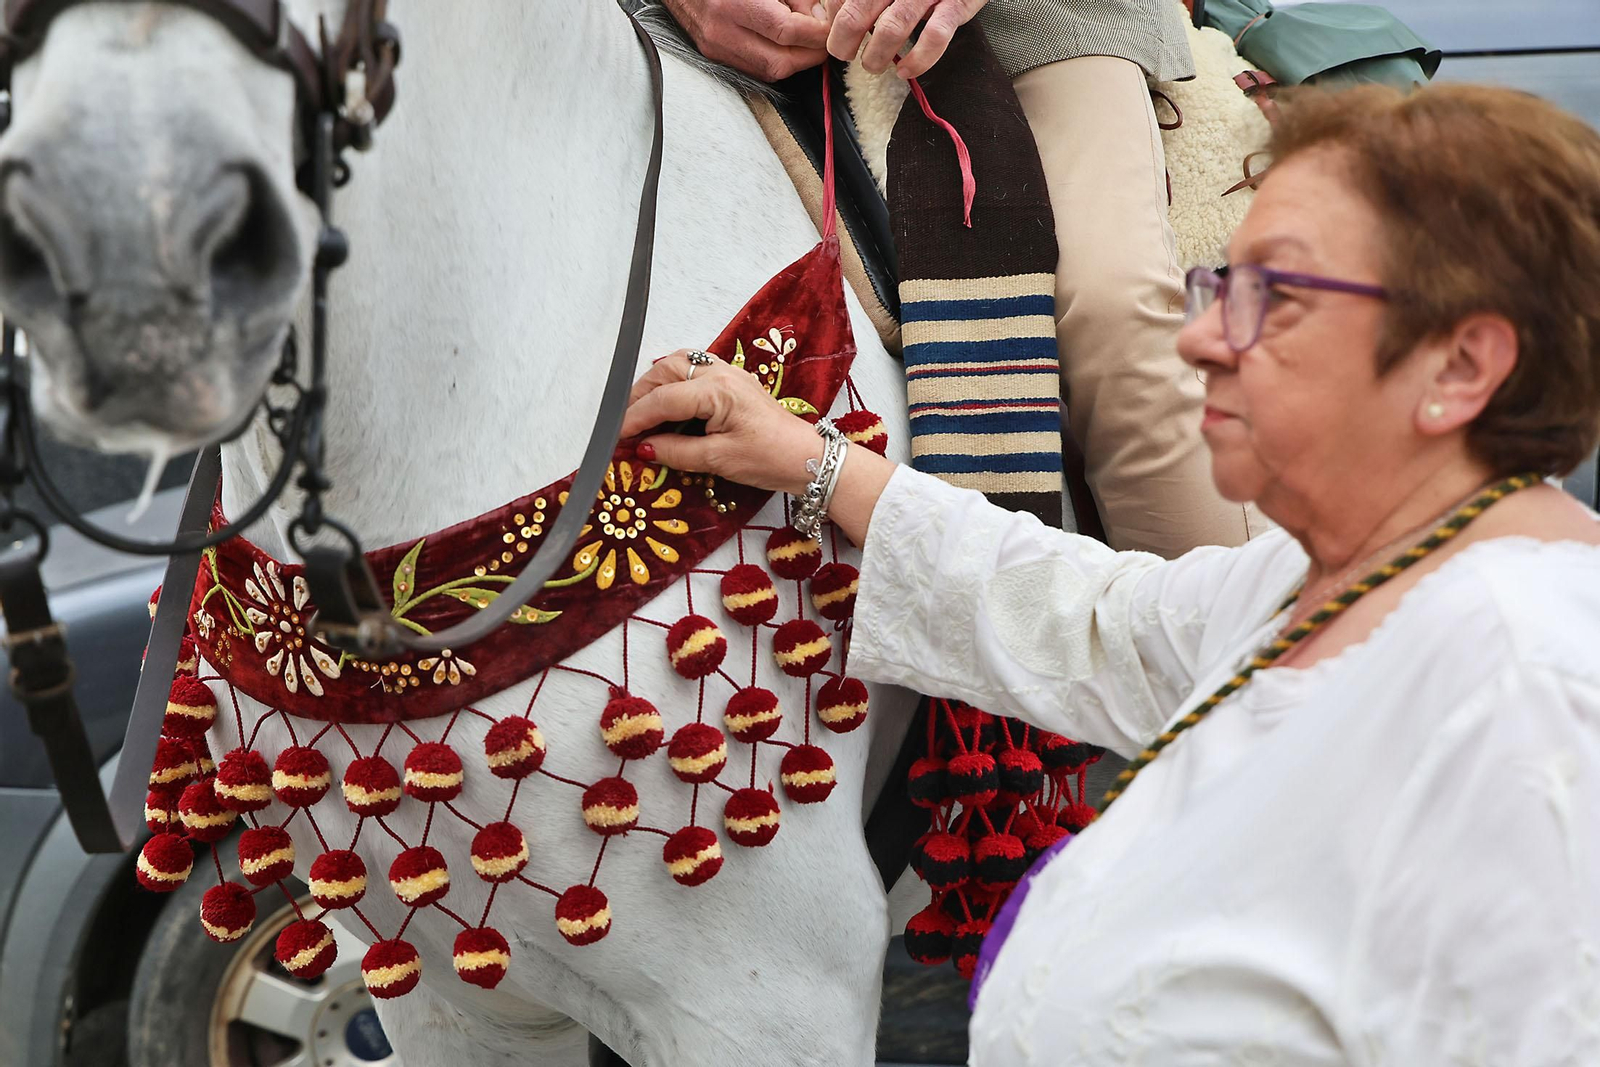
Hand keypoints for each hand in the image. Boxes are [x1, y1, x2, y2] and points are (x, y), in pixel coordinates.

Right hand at [622, 351, 897, 544]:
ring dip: (655, 384)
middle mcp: (720, 374)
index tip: (615, 436)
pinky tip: (666, 401)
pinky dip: (673, 380)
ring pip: (679, 363)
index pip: (664, 399)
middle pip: (666, 370)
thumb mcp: (718, 460)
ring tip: (640, 411)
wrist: (806, 457)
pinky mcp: (733, 380)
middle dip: (640, 395)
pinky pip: (694, 369)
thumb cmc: (767, 459)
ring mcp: (728, 373)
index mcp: (717, 391)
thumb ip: (677, 452)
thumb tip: (643, 448)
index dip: (635, 418)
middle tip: (623, 422)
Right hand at [661, 0, 831, 81]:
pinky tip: (784, 48)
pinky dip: (774, 62)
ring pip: (767, 72)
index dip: (814, 34)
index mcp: (732, 4)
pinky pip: (753, 69)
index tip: (828, 29)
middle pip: (779, 62)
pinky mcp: (712, 53)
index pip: (785, 30)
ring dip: (794, 63)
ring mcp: (714, 46)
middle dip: (809, 56)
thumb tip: (818, 16)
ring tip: (807, 45)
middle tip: (823, 42)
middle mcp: (721, 30)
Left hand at [826, 0, 987, 77]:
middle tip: (845, 54)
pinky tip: (906, 70)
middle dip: (843, 43)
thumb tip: (833, 17)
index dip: (832, 22)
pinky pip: (934, 36)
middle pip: (855, 15)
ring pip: (891, 28)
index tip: (836, 35)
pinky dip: (918, 60)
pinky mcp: (955, 5)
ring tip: (873, 66)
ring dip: (875, 56)